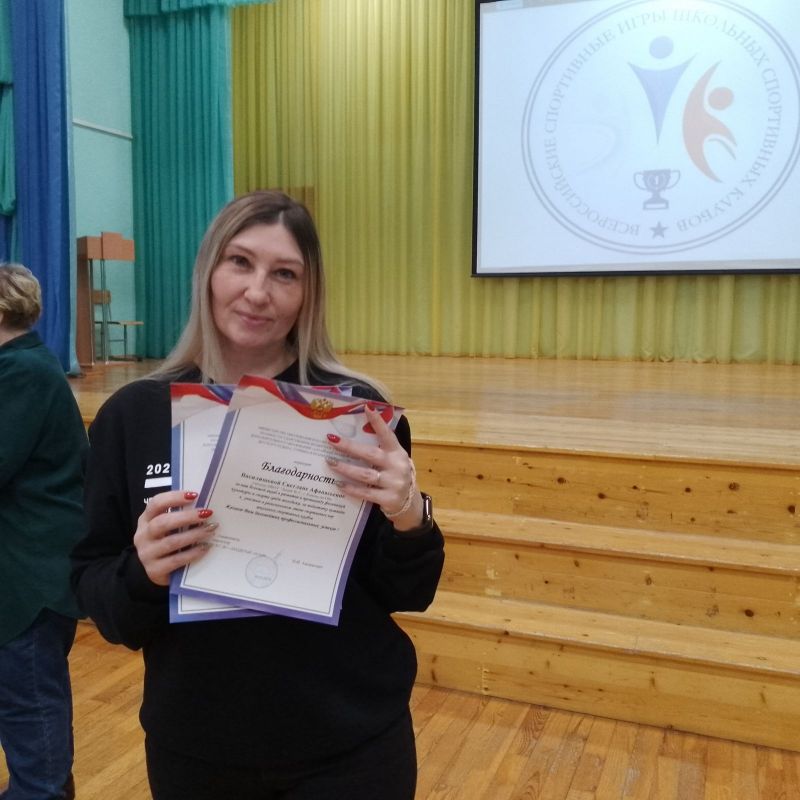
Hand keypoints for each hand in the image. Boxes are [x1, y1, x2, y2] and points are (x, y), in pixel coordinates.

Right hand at [133, 489, 217, 585]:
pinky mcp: (154, 570)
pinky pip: (175, 560)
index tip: (194, 495)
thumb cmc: (167, 542)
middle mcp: (143, 536)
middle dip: (187, 517)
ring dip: (193, 534)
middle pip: (162, 522)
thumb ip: (180, 515)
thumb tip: (205, 505)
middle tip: (207, 513)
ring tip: (210, 530)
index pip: (156, 504)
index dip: (174, 497)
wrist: (156, 571)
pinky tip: (205, 547)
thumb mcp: (168, 527)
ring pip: (170, 542)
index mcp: (146, 519)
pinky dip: (192, 553)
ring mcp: (146, 554)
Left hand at [325, 405, 423, 531]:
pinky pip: (365, 493)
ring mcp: (394, 483)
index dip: (378, 422)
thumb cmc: (396, 475)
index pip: (387, 435)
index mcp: (397, 453)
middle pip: (370, 454)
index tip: (367, 407)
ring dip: (346, 468)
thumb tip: (353, 435)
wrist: (409, 503)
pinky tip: (339, 484)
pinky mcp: (388, 499)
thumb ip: (380, 449)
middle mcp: (397, 466)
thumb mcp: (393, 460)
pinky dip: (351, 488)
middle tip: (331, 440)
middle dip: (349, 447)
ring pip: (365, 474)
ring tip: (330, 462)